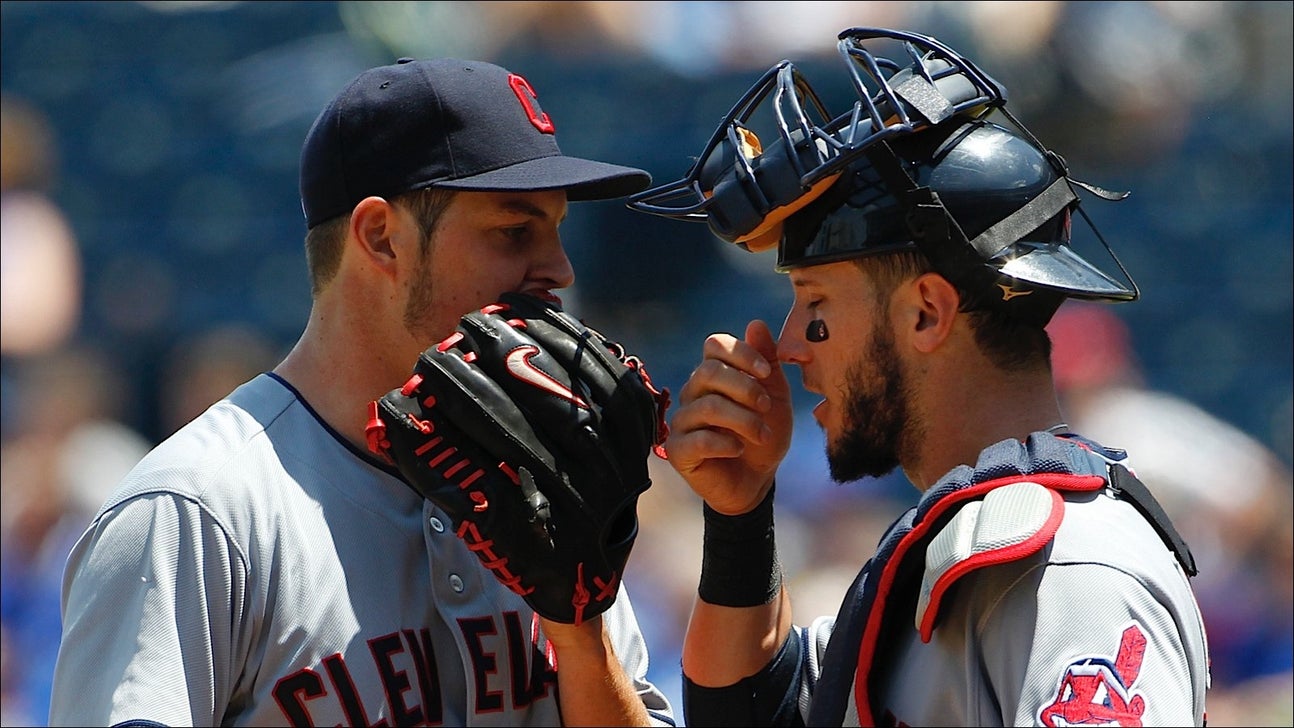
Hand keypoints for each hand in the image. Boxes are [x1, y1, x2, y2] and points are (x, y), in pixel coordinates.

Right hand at [665, 320, 792, 514]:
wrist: (757, 481)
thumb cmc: (763, 436)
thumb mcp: (775, 397)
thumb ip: (767, 363)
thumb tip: (755, 324)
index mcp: (714, 375)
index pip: (714, 345)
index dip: (741, 354)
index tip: (766, 373)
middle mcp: (693, 393)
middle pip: (708, 372)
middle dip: (744, 388)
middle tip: (766, 408)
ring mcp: (682, 421)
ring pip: (707, 406)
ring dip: (743, 420)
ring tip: (762, 434)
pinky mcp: (677, 450)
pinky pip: (697, 439)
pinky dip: (725, 443)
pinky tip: (738, 449)